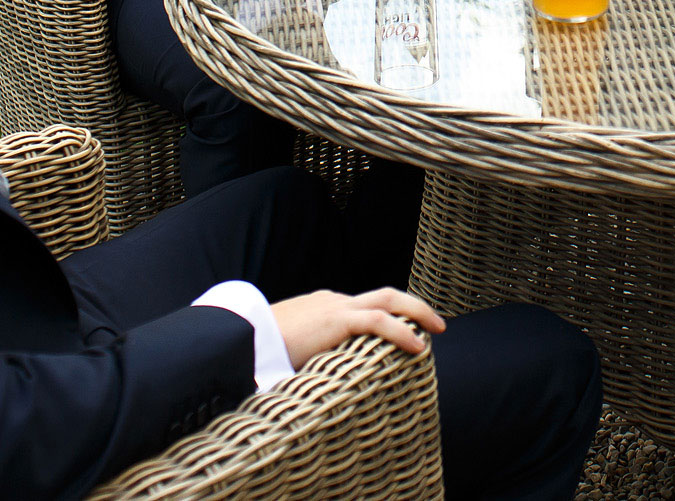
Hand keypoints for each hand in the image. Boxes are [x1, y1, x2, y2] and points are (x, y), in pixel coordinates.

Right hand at [270, 287, 446, 366]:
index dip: (388, 317)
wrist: (237, 337)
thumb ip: (305, 357)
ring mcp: (334, 307)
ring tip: (437, 329)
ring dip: (416, 312)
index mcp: (321, 308)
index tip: (405, 333)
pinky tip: (417, 346)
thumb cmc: (254, 349)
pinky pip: (378, 321)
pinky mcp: (336, 319)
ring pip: (388, 300)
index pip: (363, 307)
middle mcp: (332, 302)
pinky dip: (401, 331)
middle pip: (383, 296)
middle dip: (412, 306)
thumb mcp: (286, 351)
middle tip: (434, 324)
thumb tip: (309, 379)